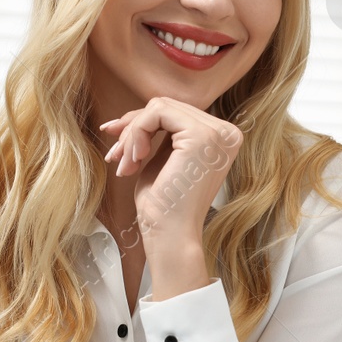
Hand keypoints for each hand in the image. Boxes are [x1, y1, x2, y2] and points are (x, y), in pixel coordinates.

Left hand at [99, 97, 241, 248]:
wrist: (170, 235)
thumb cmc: (164, 206)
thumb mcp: (165, 159)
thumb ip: (163, 133)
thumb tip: (138, 111)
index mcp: (222, 138)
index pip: (175, 113)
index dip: (140, 124)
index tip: (118, 146)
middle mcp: (226, 133)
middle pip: (166, 106)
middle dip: (132, 128)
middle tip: (115, 156)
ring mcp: (217, 133)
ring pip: (159, 107)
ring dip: (132, 134)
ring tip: (124, 163)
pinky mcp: (202, 135)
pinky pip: (156, 113)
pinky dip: (136, 133)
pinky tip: (134, 160)